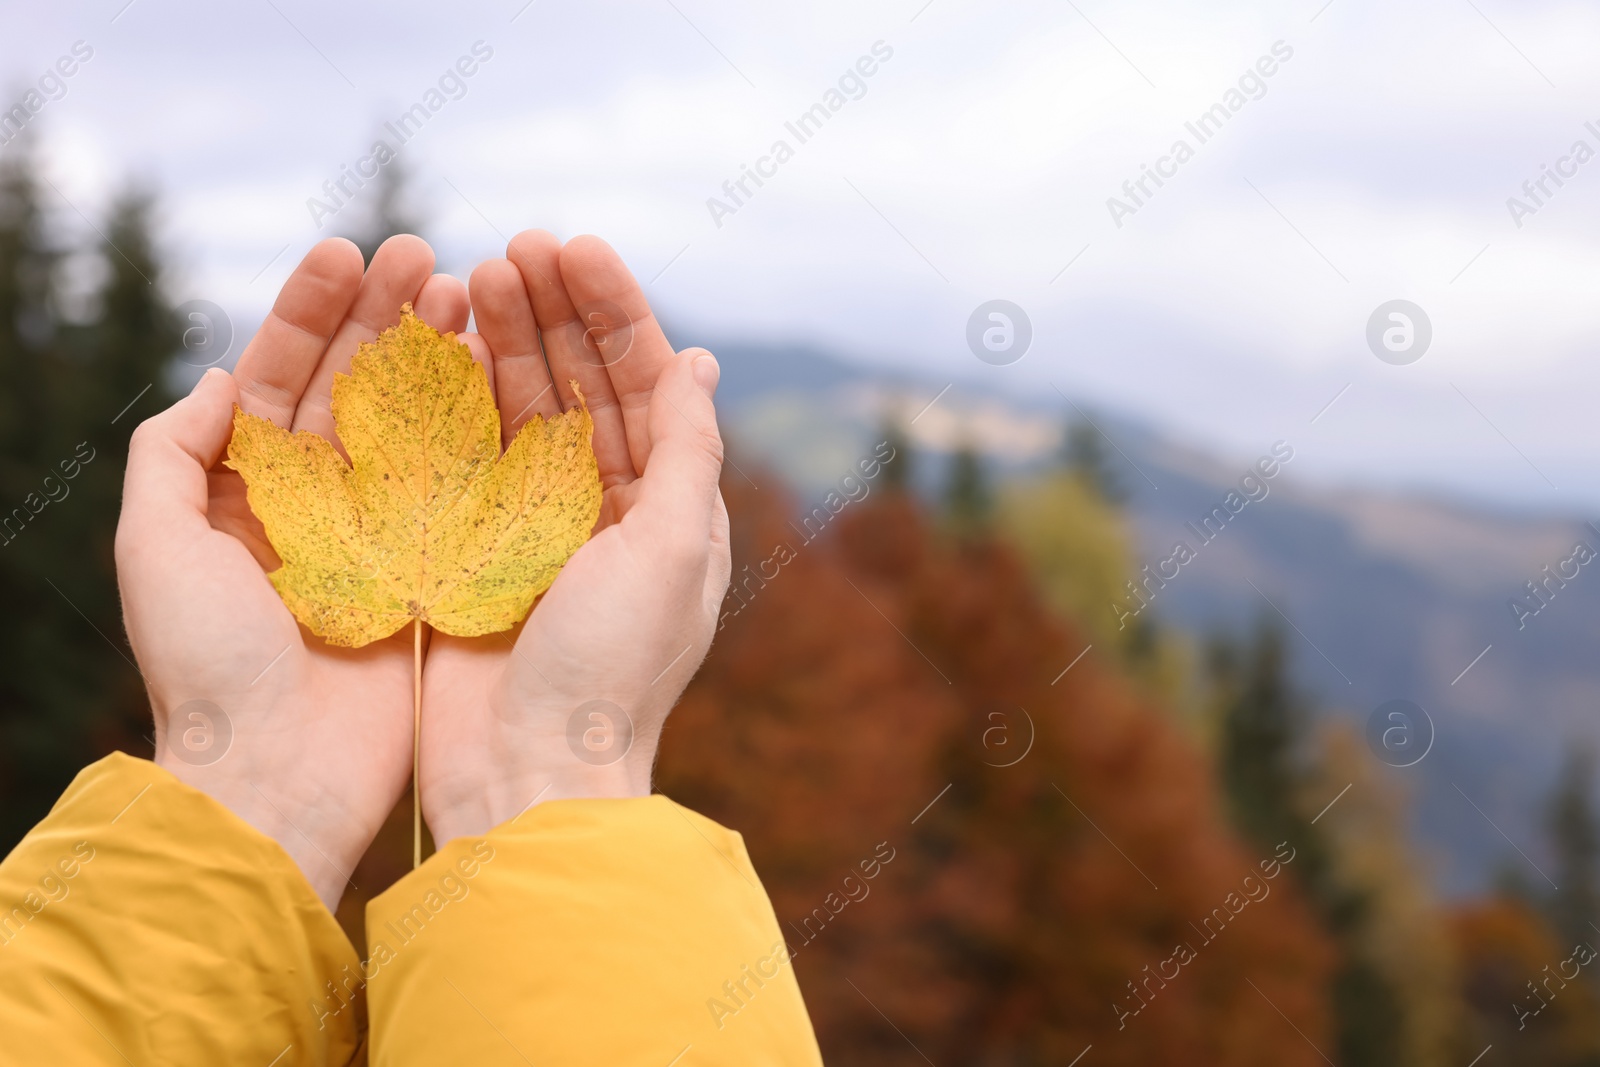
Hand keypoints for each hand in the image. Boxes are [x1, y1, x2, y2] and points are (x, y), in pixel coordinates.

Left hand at [115, 236, 470, 907]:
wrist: (279, 776)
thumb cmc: (209, 665)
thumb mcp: (157, 546)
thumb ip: (173, 456)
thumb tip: (217, 379)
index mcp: (247, 491)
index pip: (278, 378)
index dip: (311, 314)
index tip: (347, 251)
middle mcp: (318, 505)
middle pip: (353, 388)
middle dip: (385, 317)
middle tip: (426, 255)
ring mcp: (382, 536)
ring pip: (415, 425)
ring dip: (438, 356)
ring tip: (469, 292)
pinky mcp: (436, 571)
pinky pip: (463, 486)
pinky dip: (482, 427)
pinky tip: (502, 371)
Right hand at [419, 232, 730, 845]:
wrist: (527, 777)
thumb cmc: (610, 671)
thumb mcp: (674, 552)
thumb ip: (687, 454)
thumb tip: (698, 365)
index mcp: (666, 509)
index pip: (644, 384)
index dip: (614, 312)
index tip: (575, 248)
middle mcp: (605, 512)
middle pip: (581, 386)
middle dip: (553, 314)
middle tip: (514, 247)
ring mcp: (533, 529)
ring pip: (520, 412)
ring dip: (503, 342)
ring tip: (472, 274)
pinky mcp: (469, 551)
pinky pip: (463, 457)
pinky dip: (453, 400)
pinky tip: (437, 344)